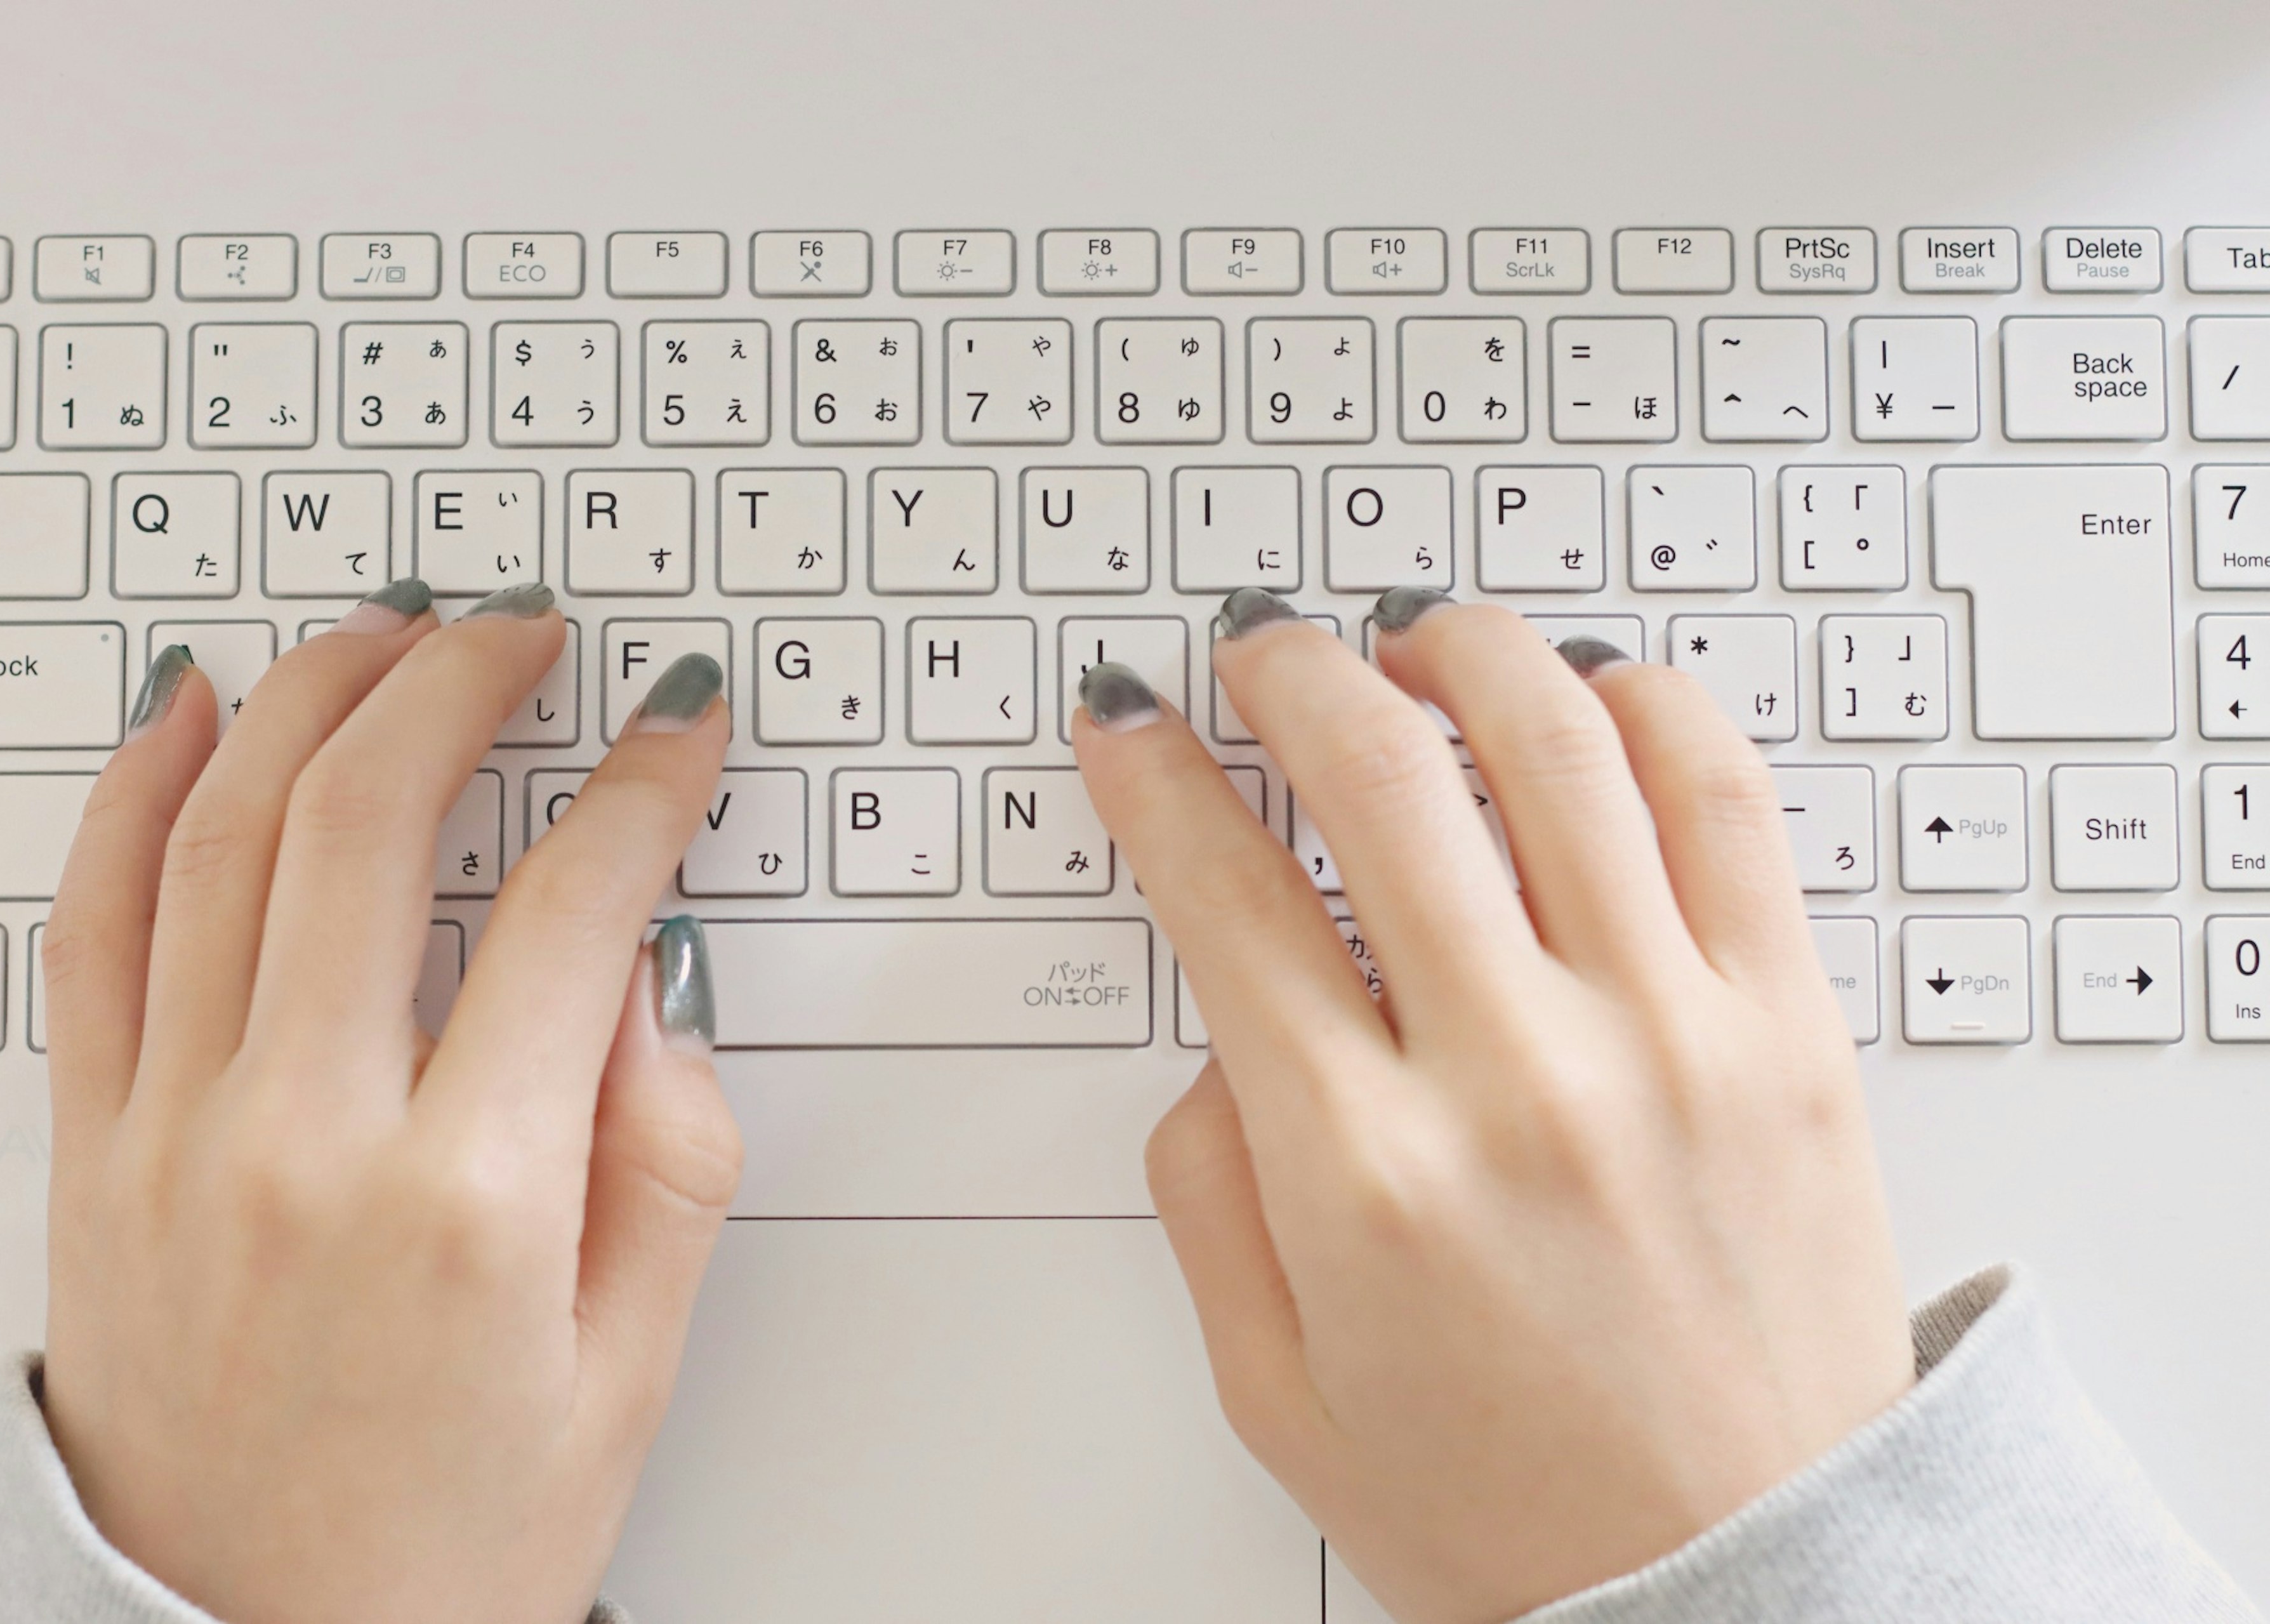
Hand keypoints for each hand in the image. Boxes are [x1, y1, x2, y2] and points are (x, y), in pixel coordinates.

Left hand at [38, 582, 736, 1623]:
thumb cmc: (436, 1547)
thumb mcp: (624, 1378)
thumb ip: (669, 1161)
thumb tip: (647, 982)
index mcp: (470, 1205)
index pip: (573, 913)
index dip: (643, 789)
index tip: (676, 729)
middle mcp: (305, 1142)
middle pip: (373, 823)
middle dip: (465, 684)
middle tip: (524, 635)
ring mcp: (175, 1133)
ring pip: (227, 837)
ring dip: (312, 698)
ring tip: (386, 634)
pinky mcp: (92, 1149)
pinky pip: (92, 926)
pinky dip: (133, 797)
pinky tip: (186, 718)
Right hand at [1071, 589, 1912, 1623]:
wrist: (1752, 1591)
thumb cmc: (1520, 1512)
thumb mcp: (1279, 1393)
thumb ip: (1211, 1199)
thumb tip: (1219, 1034)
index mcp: (1365, 1176)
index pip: (1222, 894)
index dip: (1154, 776)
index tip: (1133, 726)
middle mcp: (1517, 1081)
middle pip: (1378, 774)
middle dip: (1288, 672)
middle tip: (1259, 652)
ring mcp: (1670, 1040)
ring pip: (1553, 744)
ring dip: (1458, 650)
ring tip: (1413, 639)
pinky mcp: (1790, 1033)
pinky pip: (1722, 802)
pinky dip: (1645, 707)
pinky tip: (1587, 693)